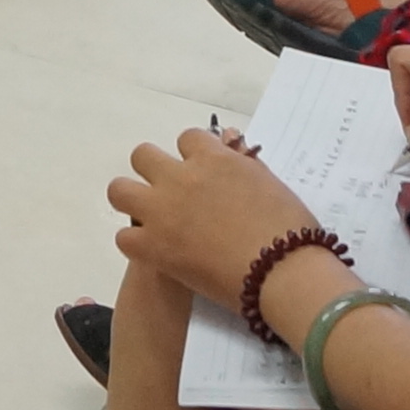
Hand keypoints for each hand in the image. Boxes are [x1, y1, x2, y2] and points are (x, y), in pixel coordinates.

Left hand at [107, 125, 326, 310]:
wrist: (283, 271)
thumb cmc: (289, 229)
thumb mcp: (268, 183)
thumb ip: (242, 168)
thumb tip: (232, 157)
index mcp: (214, 158)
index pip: (187, 138)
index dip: (191, 157)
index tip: (199, 175)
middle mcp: (181, 177)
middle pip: (143, 156)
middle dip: (154, 171)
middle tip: (170, 196)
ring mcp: (162, 210)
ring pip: (120, 190)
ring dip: (133, 201)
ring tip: (150, 219)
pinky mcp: (153, 245)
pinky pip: (124, 237)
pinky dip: (137, 244)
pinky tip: (155, 253)